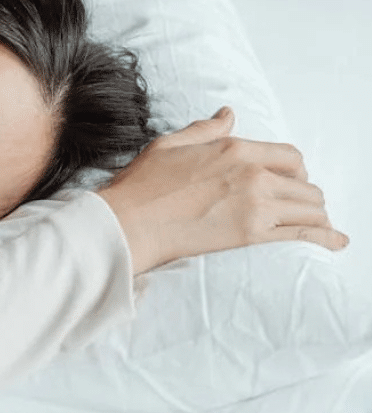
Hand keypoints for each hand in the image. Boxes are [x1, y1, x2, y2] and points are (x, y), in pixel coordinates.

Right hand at [97, 107, 347, 273]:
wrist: (128, 224)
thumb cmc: (141, 187)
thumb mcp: (170, 145)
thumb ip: (204, 130)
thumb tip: (227, 116)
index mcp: (235, 148)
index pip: (289, 156)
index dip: (296, 170)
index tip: (292, 181)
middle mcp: (253, 173)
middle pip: (304, 183)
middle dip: (306, 195)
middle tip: (299, 207)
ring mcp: (256, 204)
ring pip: (309, 208)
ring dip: (315, 216)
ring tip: (318, 226)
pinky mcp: (251, 234)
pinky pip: (302, 233)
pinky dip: (325, 238)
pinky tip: (337, 242)